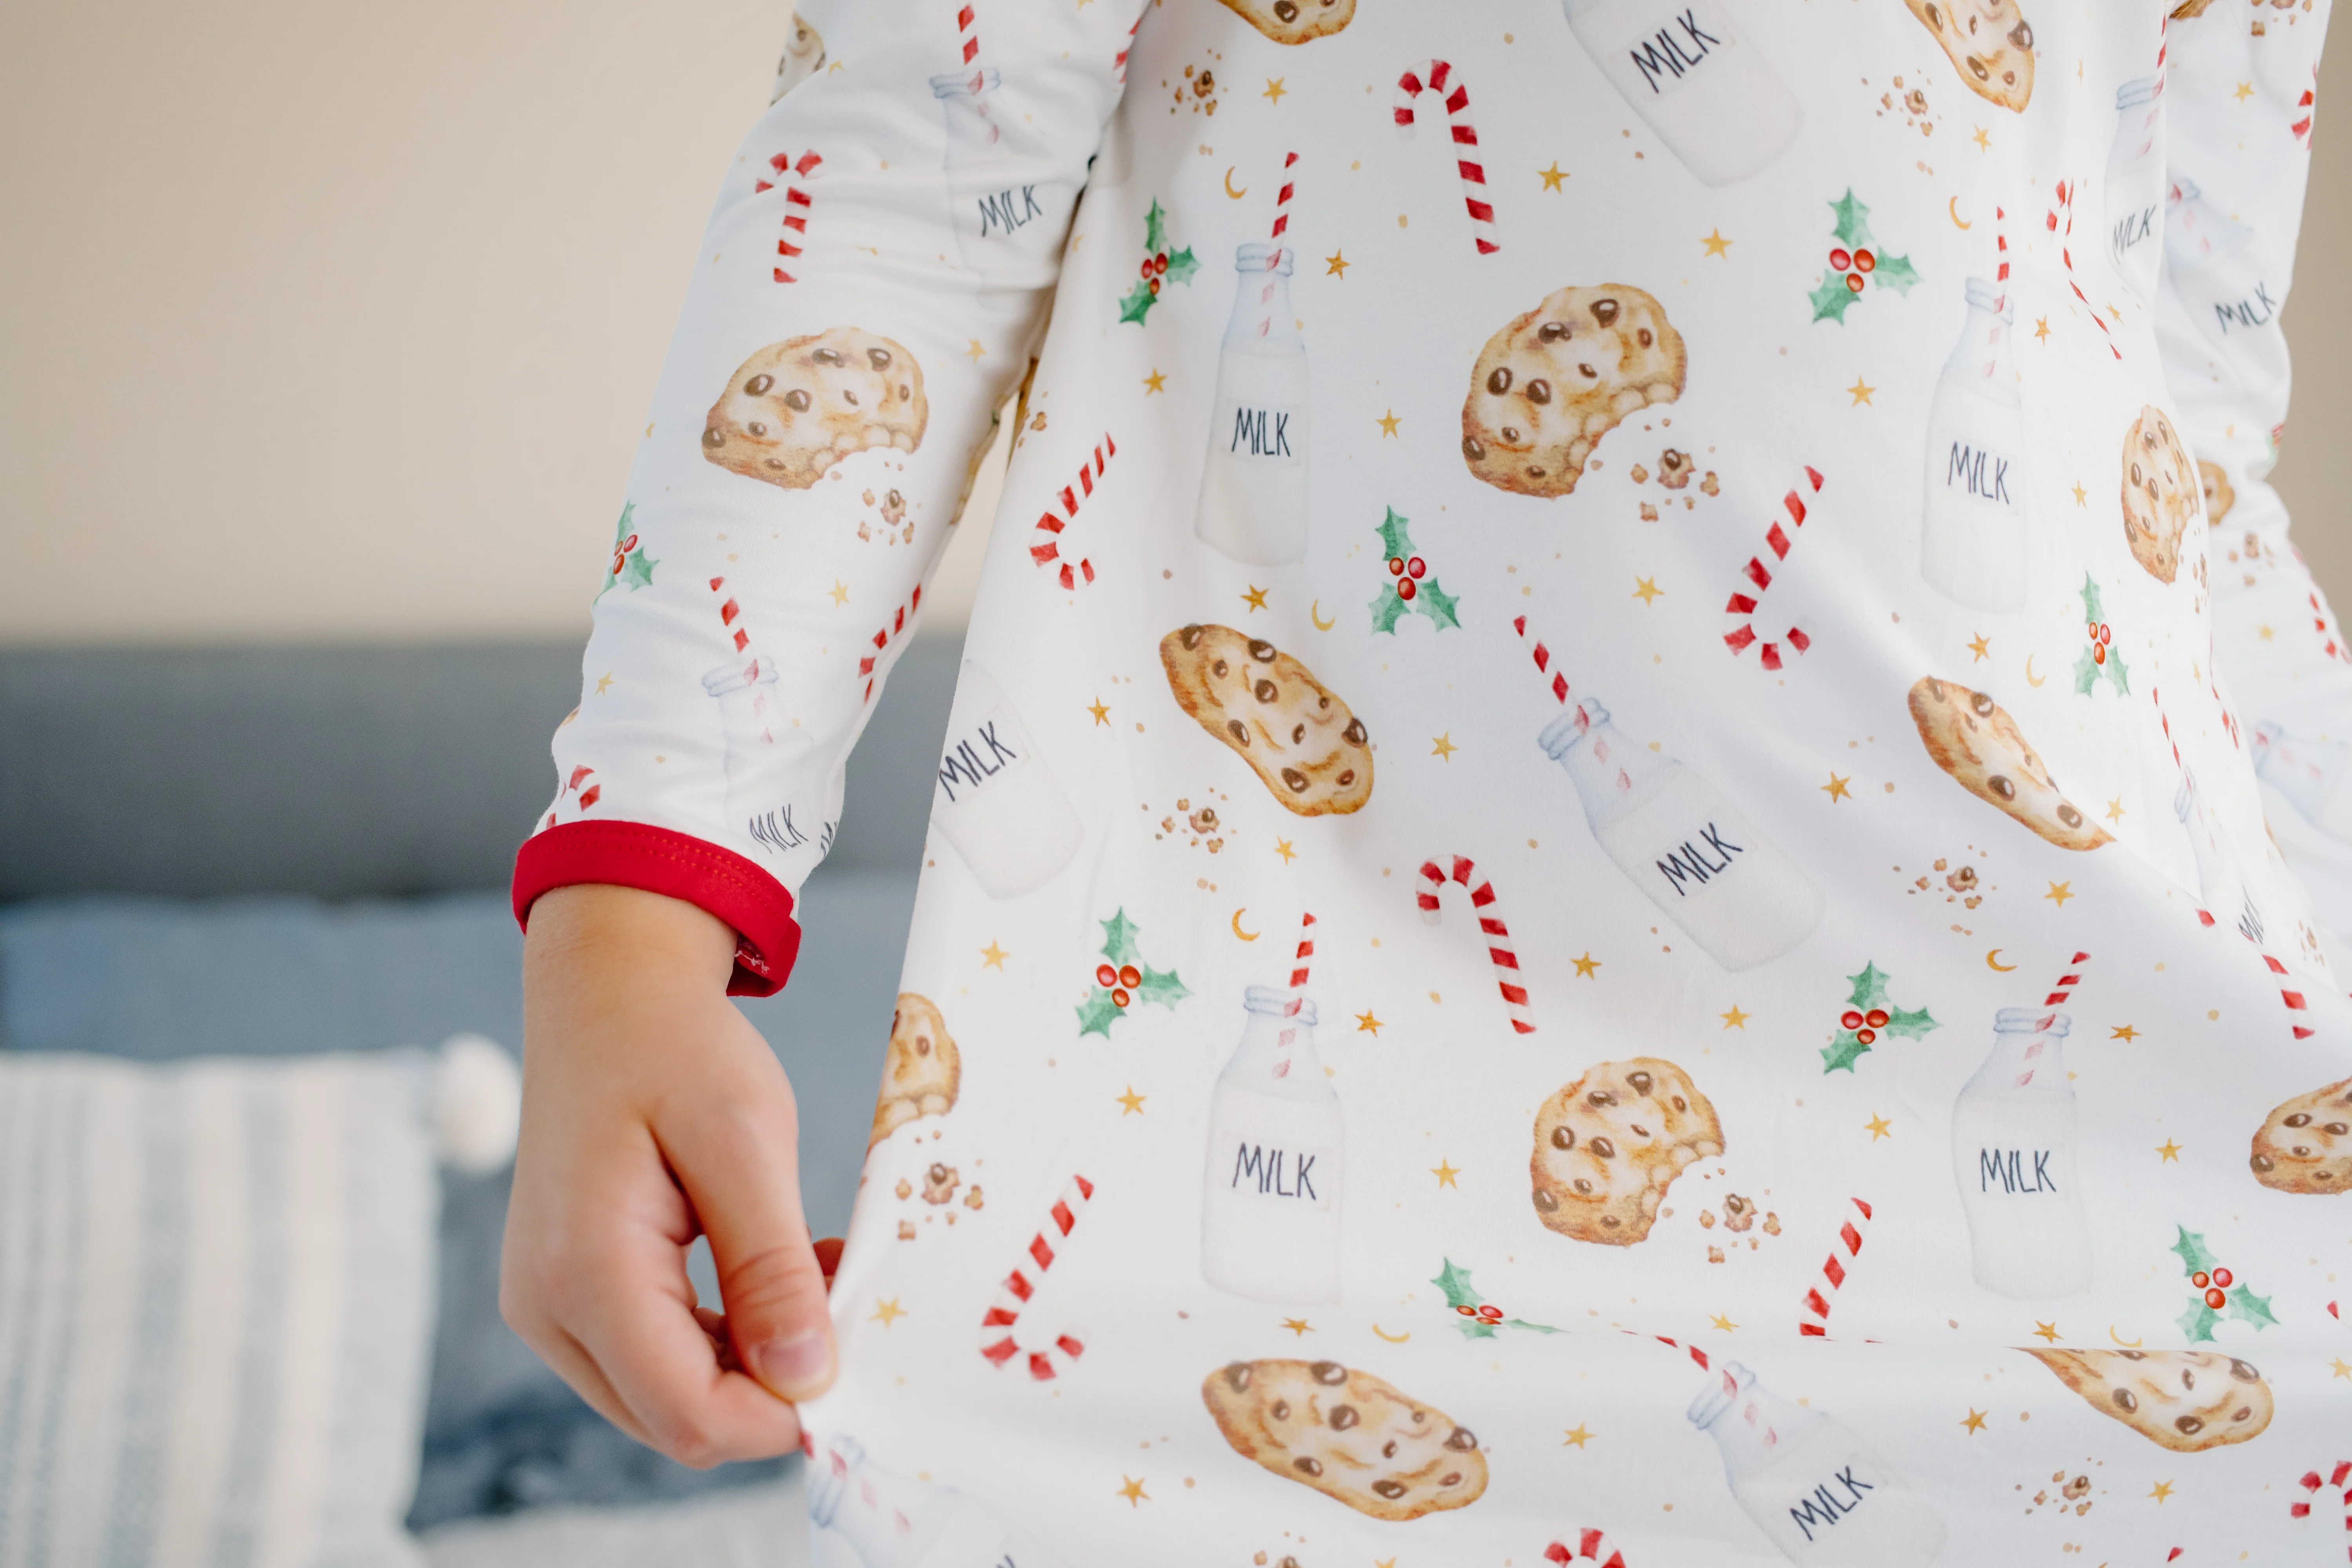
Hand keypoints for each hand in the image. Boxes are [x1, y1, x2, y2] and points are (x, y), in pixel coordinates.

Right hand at [501, 883, 835, 1466]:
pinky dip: (726, 1337)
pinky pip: (656, 1359)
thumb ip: (771, 1266)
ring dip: (755, 1361)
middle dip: (772, 1385)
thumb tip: (805, 1377)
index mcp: (585, 1273)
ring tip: (817, 1272)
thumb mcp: (743, 1141)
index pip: (690, 1415)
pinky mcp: (568, 1298)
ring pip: (670, 1398)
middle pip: (677, 1420)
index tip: (854, 1353)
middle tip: (843, 1296)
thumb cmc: (677, 1049)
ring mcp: (550, 1309)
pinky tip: (775, 1276)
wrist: (609, 995)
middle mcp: (549, 1311)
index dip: (782, 1413)